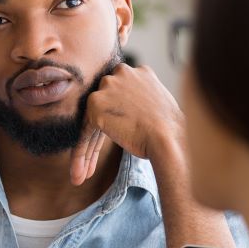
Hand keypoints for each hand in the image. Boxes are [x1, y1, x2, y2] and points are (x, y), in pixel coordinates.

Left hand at [70, 63, 184, 185]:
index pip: (117, 97)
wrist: (169, 139)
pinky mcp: (96, 107)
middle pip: (102, 109)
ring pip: (90, 123)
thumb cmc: (171, 129)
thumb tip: (132, 112)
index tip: (112, 138)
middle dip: (97, 137)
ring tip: (81, 175)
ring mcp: (106, 89)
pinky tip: (77, 174)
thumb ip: (141, 100)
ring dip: (86, 151)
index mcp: (138, 72)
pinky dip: (79, 155)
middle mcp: (120, 74)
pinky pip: (83, 135)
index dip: (114, 121)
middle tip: (91, 163)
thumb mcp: (159, 103)